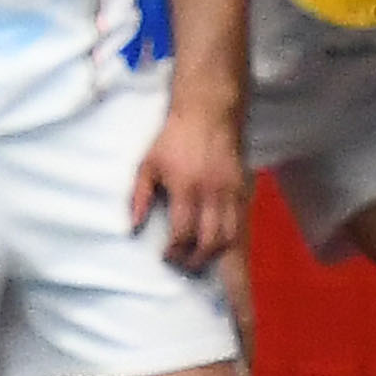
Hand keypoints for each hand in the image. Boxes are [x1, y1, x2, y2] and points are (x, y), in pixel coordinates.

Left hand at [131, 100, 242, 272]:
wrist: (209, 112)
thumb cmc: (174, 138)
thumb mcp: (148, 163)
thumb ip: (139, 196)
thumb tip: (133, 227)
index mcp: (186, 187)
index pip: (183, 233)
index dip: (174, 251)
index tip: (166, 255)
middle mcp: (211, 193)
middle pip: (209, 242)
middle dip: (195, 260)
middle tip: (183, 263)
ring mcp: (230, 192)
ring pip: (229, 238)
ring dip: (215, 254)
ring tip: (201, 256)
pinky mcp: (242, 189)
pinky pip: (240, 224)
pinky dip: (230, 238)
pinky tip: (217, 241)